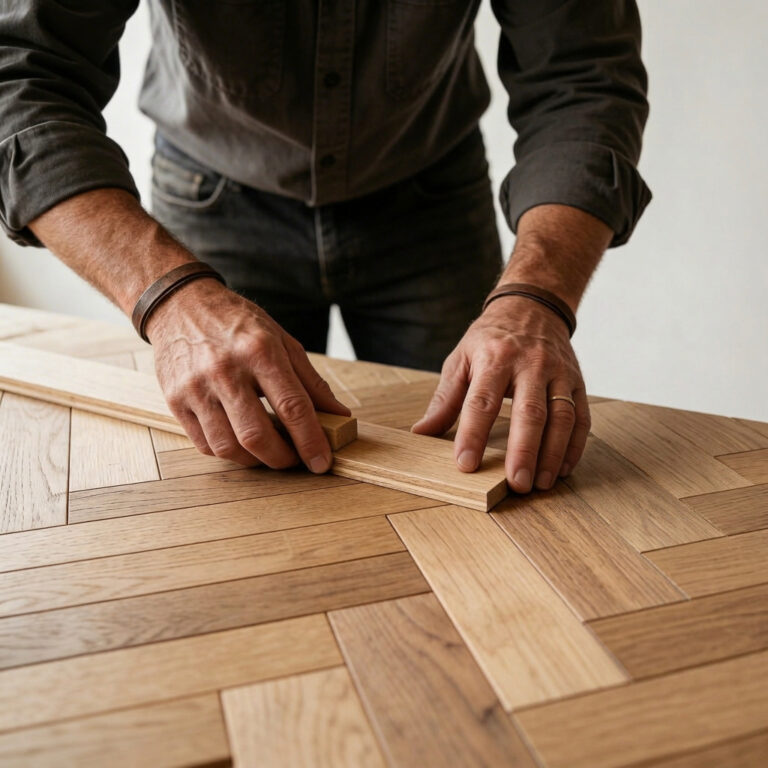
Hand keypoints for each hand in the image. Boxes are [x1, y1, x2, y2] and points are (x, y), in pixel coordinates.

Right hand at [146, 278, 350, 470]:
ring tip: (268, 452)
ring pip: (228, 447)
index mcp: (260, 351)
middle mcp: (225, 370)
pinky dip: (228, 452)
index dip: (310, 440)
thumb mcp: (282, 340)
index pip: (292, 407)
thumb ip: (310, 381)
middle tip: (295, 460)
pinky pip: (204, 444)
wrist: (182, 305)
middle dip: (282, 458)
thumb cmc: (238, 323)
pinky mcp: (175, 400)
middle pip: (257, 435)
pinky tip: (241, 443)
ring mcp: (196, 388)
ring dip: (255, 460)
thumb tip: (338, 415)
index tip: (321, 462)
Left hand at [412, 296, 589, 492]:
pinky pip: (582, 417)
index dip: (473, 434)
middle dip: (523, 451)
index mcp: (495, 358)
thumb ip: (444, 399)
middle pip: (529, 412)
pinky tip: (561, 469)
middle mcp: (531, 364)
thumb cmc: (491, 339)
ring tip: (540, 484)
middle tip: (515, 484)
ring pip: (561, 417)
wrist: (532, 305)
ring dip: (552, 454)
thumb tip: (421, 433)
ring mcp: (558, 373)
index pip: (482, 401)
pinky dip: (574, 446)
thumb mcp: (461, 359)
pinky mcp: (577, 382)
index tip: (466, 463)